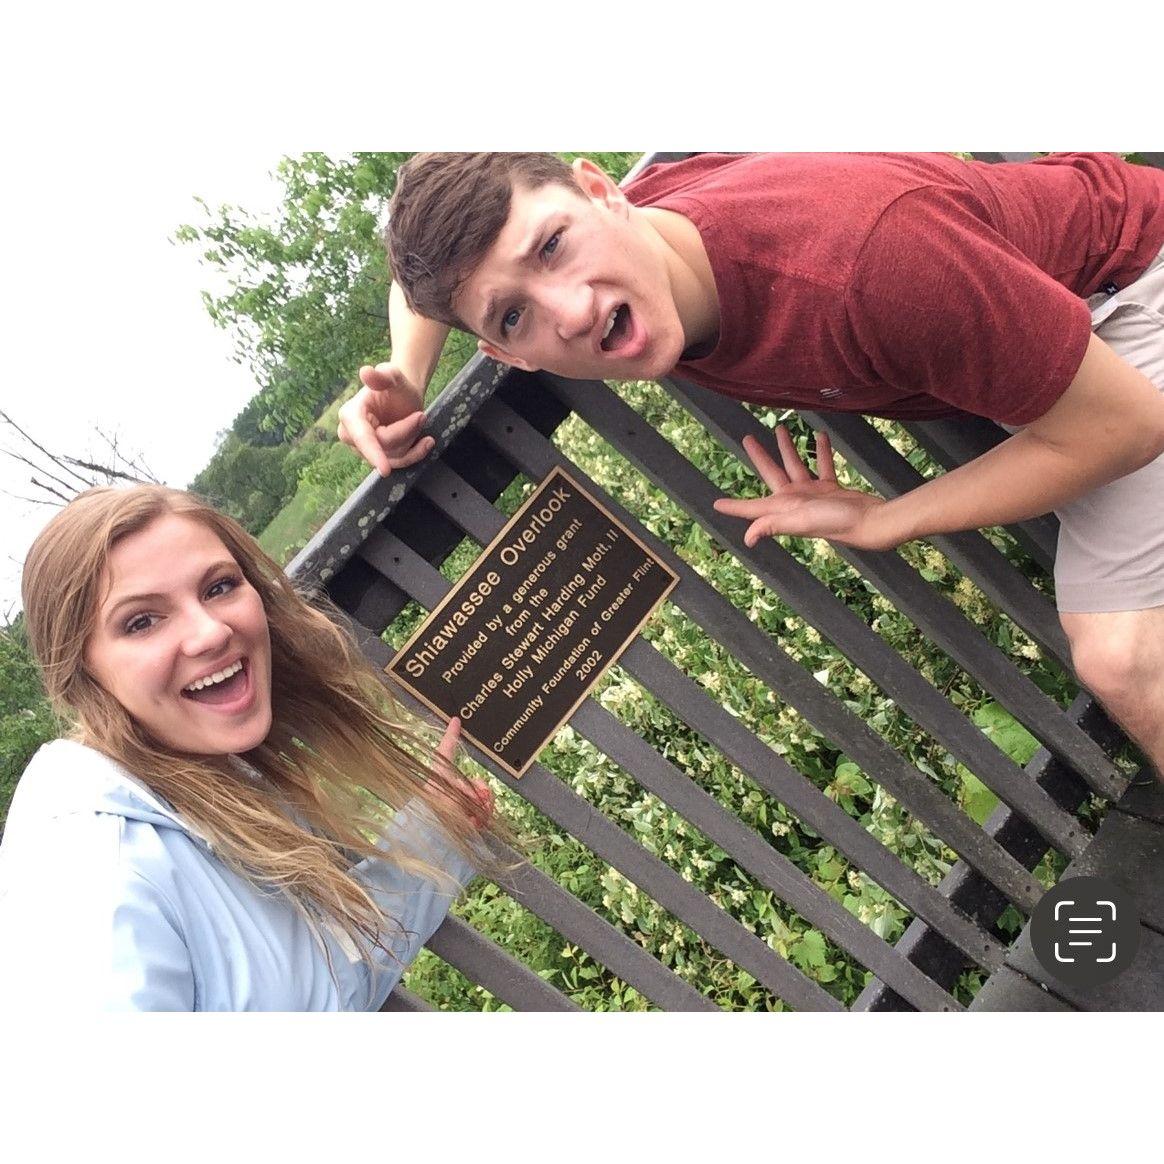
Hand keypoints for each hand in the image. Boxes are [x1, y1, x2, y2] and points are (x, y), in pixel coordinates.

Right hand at [337, 362, 433, 476]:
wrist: (404, 396)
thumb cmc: (397, 385)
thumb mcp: (393, 375)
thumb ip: (383, 374)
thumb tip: (366, 371)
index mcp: (350, 415)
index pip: (363, 438)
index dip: (374, 454)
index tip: (385, 470)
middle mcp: (352, 435)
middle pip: (384, 447)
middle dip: (406, 432)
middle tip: (421, 415)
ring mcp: (365, 449)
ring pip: (394, 456)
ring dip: (412, 438)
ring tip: (421, 418)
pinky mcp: (379, 458)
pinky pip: (400, 462)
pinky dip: (416, 453)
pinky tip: (427, 441)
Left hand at [436, 716, 493, 827]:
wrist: (432, 844)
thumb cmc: (433, 816)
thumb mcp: (447, 794)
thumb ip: (465, 788)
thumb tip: (480, 794)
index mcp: (438, 779)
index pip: (445, 752)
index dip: (450, 735)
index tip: (455, 720)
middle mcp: (450, 791)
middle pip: (475, 781)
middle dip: (479, 790)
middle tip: (476, 802)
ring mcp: (460, 806)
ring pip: (483, 797)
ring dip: (483, 806)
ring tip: (474, 819)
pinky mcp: (469, 822)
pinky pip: (485, 813)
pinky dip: (484, 818)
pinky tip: (477, 825)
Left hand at [713, 427, 894, 550]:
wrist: (869, 522)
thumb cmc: (834, 522)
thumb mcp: (800, 521)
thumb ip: (773, 524)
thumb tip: (748, 539)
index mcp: (783, 508)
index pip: (751, 507)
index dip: (733, 506)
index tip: (715, 504)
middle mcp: (794, 501)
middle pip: (770, 473)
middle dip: (759, 456)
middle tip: (746, 438)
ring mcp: (812, 494)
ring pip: (795, 465)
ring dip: (788, 448)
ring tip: (781, 428)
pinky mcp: (830, 489)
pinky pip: (822, 465)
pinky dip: (820, 451)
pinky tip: (820, 436)